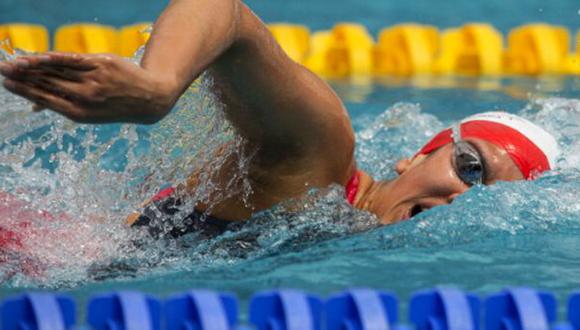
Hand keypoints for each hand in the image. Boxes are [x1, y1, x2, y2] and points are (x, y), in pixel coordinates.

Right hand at [0, 52, 178, 123]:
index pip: (45, 99)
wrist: (150, 98)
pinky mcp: (102, 64)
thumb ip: (63, 105)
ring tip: (15, 63)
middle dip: (22, 77)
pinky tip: (39, 56)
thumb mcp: (91, 113)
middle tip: (3, 70)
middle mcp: (85, 97)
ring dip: (32, 65)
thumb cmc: (115, 104)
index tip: (6, 83)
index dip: (24, 91)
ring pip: (57, 71)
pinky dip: (54, 57)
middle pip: (47, 83)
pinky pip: (73, 59)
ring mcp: (94, 80)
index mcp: (80, 113)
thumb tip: (34, 106)